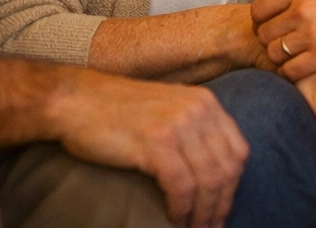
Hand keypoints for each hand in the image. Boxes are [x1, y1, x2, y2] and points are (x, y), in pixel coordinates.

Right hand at [47, 69, 248, 227]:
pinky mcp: (156, 141)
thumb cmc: (118, 112)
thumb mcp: (169, 111)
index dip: (233, 186)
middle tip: (210, 226)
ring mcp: (178, 124)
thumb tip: (213, 170)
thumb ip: (194, 130)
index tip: (221, 208)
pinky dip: (182, 208)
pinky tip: (174, 218)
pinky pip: (182, 185)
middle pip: (227, 168)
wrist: (77, 101)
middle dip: (221, 204)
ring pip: (208, 180)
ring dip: (203, 212)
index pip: (238, 151)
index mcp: (206, 103)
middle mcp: (199, 110)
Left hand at [251, 0, 315, 77]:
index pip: (259, 9)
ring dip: (282, 59)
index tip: (276, 28)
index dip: (263, 21)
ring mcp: (313, 34)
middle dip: (272, 40)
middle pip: (263, 33)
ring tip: (299, 58)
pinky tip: (309, 70)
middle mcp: (302, 9)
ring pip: (274, 54)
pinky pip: (290, 72)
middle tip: (288, 46)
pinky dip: (294, 74)